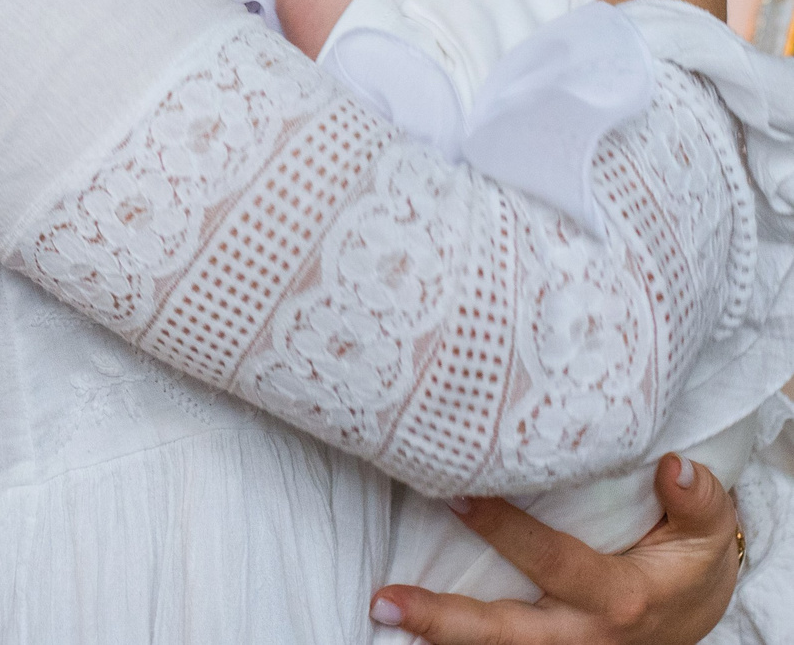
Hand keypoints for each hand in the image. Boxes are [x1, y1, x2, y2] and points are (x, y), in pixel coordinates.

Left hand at [370, 454, 740, 643]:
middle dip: (444, 619)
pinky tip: (410, 620)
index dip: (504, 530)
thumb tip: (676, 465)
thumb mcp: (708, 532)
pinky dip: (454, 638)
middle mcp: (585, 635)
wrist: (699, 612)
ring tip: (383, 608)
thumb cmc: (690, 560)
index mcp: (619, 598)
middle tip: (386, 599)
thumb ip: (697, 502)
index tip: (455, 493)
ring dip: (438, 632)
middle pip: (505, 634)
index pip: (551, 561)